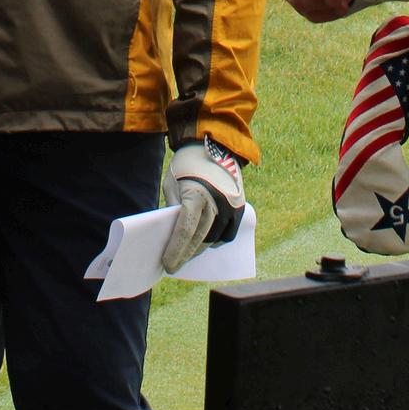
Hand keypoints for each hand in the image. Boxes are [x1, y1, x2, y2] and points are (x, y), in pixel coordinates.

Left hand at [161, 138, 245, 271]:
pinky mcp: (239, 206)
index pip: (185, 231)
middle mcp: (216, 202)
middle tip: (175, 264)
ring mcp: (231, 205)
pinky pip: (229, 233)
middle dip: (186, 254)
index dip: (176, 250)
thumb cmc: (187, 165)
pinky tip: (207, 241)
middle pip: (200, 238)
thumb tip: (172, 235)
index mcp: (196, 194)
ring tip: (189, 252)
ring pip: (215, 238)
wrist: (214, 144)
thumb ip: (173, 209)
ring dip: (201, 248)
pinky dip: (217, 240)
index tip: (168, 265)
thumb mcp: (172, 184)